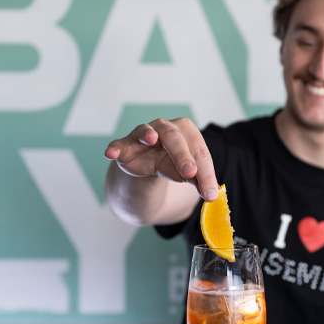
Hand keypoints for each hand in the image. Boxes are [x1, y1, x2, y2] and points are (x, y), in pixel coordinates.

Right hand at [104, 117, 218, 200]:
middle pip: (175, 138)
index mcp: (187, 132)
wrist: (147, 166)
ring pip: (147, 132)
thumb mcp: (188, 174)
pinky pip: (119, 145)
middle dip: (183, 156)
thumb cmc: (173, 164)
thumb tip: (213, 195)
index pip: (199, 152)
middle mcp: (165, 128)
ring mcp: (142, 134)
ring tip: (152, 139)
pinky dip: (114, 148)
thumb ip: (199, 181)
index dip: (206, 173)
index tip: (210, 194)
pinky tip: (110, 153)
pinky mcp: (124, 146)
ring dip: (148, 134)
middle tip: (191, 173)